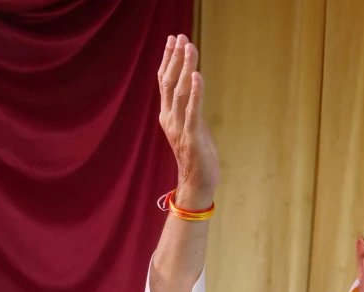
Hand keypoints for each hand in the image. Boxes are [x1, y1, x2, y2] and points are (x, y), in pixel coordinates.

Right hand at [157, 34, 219, 207]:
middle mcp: (170, 119)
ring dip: (185, 68)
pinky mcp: (192, 137)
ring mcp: (179, 128)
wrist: (198, 184)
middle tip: (181, 36)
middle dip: (175, 58)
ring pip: (180, 92)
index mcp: (168, 115)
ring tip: (189, 48)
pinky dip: (195, 92)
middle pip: (170, 82)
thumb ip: (191, 109)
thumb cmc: (198, 156)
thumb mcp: (193, 127)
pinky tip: (197, 76)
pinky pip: (193, 111)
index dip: (168, 60)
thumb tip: (194, 89)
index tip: (173, 40)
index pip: (165, 82)